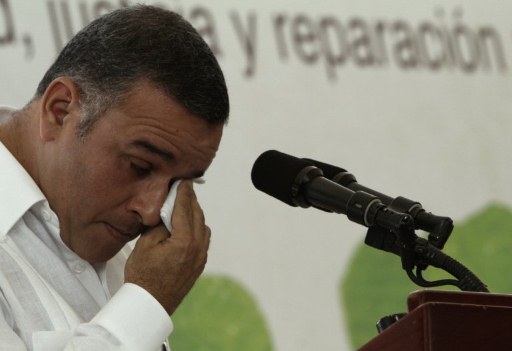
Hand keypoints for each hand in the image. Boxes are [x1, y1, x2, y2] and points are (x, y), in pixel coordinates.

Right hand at [124, 180, 210, 314]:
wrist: (150, 304)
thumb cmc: (143, 276)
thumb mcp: (145, 244)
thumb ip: (160, 224)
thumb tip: (168, 210)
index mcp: (185, 241)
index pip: (185, 208)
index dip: (183, 192)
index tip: (184, 180)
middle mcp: (198, 247)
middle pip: (197, 214)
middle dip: (190, 200)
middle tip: (182, 188)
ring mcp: (201, 257)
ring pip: (202, 225)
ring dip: (194, 213)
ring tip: (182, 206)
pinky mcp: (200, 263)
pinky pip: (203, 238)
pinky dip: (196, 227)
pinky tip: (185, 225)